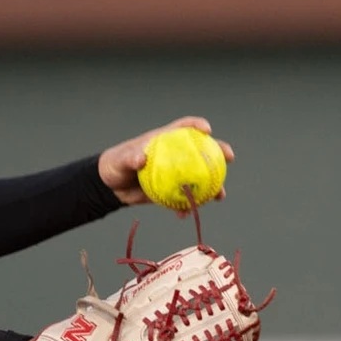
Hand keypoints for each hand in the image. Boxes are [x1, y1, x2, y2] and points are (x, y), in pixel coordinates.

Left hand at [98, 117, 235, 212]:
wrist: (111, 187)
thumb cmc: (116, 164)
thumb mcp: (120, 160)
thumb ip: (130, 158)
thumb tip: (141, 159)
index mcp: (165, 140)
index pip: (184, 128)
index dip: (197, 125)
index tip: (207, 130)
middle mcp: (176, 155)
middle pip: (202, 151)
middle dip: (219, 152)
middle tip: (229, 157)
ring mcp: (176, 174)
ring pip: (200, 177)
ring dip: (213, 186)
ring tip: (219, 195)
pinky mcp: (172, 191)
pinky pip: (184, 198)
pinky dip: (187, 206)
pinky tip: (186, 214)